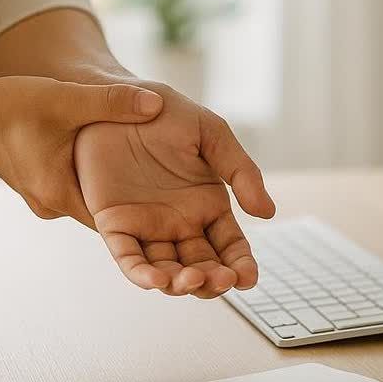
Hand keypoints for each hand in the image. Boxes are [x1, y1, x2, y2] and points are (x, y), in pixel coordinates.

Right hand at [0, 76, 164, 225]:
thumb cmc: (8, 107)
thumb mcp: (64, 98)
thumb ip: (111, 101)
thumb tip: (157, 104)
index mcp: (59, 193)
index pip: (113, 224)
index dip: (147, 226)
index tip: (180, 228)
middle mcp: (52, 205)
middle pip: (108, 217)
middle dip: (139, 213)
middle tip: (179, 208)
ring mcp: (46, 198)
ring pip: (95, 203)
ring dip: (119, 196)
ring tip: (158, 185)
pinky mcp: (43, 186)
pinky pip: (80, 191)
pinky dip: (101, 184)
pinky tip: (122, 169)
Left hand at [74, 83, 274, 297]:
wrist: (118, 98)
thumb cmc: (166, 112)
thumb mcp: (211, 135)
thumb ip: (241, 171)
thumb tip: (267, 213)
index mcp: (208, 206)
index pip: (231, 247)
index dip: (241, 265)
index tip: (248, 278)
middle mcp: (180, 223)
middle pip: (202, 267)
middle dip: (214, 281)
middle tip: (221, 279)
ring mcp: (147, 226)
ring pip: (167, 270)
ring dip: (181, 283)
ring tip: (191, 280)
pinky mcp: (115, 223)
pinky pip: (128, 256)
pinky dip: (141, 273)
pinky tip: (156, 280)